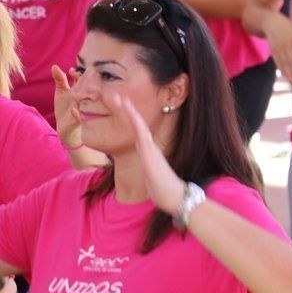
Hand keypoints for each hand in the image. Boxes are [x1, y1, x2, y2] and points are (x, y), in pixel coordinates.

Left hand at [52, 65, 81, 147]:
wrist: (65, 128)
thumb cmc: (64, 109)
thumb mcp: (61, 92)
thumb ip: (59, 79)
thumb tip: (55, 66)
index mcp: (82, 91)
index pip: (85, 80)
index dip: (80, 75)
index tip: (72, 72)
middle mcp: (85, 99)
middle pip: (89, 89)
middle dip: (87, 84)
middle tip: (82, 78)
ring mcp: (84, 110)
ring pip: (88, 102)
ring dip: (84, 98)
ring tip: (78, 93)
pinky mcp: (79, 120)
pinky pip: (80, 117)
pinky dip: (76, 114)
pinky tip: (73, 111)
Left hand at [105, 92, 185, 214]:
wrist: (173, 197)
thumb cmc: (162, 191)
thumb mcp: (150, 178)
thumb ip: (146, 171)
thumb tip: (144, 172)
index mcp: (147, 152)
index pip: (136, 132)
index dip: (129, 119)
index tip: (121, 107)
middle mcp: (149, 147)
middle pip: (135, 124)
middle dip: (126, 110)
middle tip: (117, 96)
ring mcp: (150, 148)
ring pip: (137, 125)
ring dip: (129, 111)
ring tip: (120, 98)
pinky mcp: (151, 152)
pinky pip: (141, 133)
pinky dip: (136, 121)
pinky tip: (129, 112)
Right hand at [263, 13, 291, 84]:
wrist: (271, 22)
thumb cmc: (289, 27)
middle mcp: (286, 44)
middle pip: (291, 61)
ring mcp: (278, 47)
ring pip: (283, 62)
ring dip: (288, 73)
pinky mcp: (272, 50)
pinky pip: (277, 61)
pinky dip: (280, 68)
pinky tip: (284, 75)